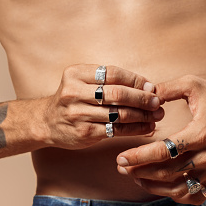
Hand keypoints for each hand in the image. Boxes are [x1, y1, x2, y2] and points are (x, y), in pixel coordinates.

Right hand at [42, 64, 163, 149]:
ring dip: (143, 115)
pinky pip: (116, 130)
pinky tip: (146, 127)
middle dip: (142, 98)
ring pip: (119, 114)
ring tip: (157, 115)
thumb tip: (148, 87)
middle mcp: (74, 92)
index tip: (151, 87)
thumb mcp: (83, 82)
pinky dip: (135, 129)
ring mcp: (78, 114)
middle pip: (117, 94)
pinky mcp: (84, 132)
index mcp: (76, 74)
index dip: (136, 80)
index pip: (113, 73)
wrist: (47, 122)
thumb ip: (110, 82)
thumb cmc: (73, 99)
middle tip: (158, 102)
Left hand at [116, 75, 205, 204]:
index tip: (121, 157)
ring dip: (152, 186)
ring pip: (177, 189)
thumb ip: (166, 89)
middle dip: (140, 171)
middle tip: (121, 166)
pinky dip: (173, 194)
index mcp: (201, 133)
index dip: (139, 157)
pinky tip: (158, 186)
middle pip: (167, 173)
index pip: (164, 151)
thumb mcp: (192, 84)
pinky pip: (193, 195)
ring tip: (134, 176)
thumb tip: (143, 94)